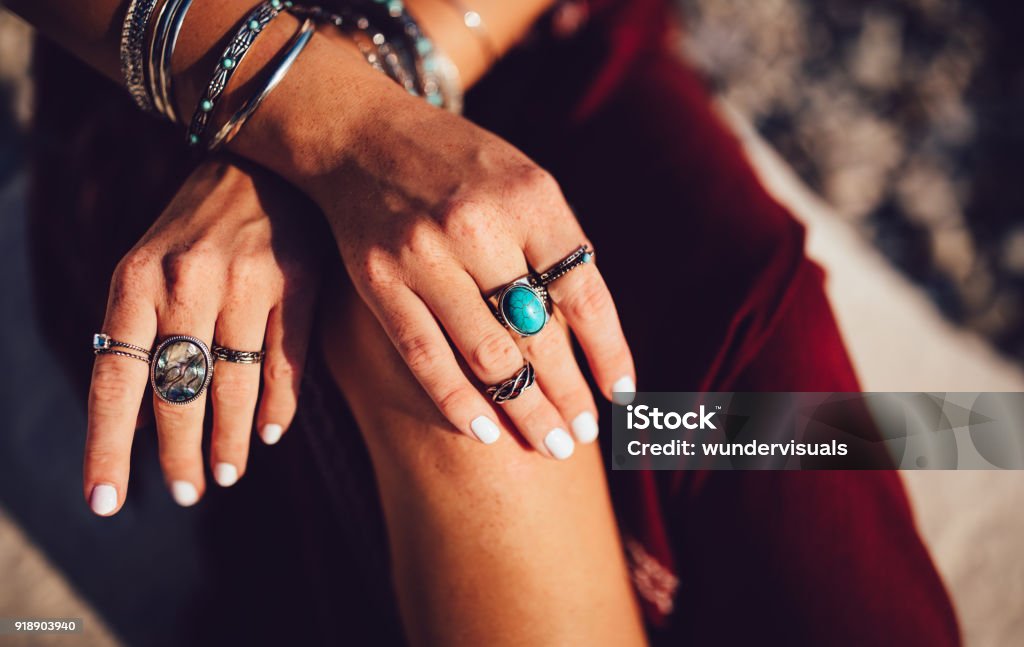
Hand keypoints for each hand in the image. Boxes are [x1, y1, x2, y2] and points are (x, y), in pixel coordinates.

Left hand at [84, 160, 321, 514]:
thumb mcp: (150, 267)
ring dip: (228, 441)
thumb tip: (138, 426)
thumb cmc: (199, 228)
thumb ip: (141, 337)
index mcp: (135, 281)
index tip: (105, 504)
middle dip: (179, 454)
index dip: (108, 448)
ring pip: (232, 386)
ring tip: (225, 476)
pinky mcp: (297, 282)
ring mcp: (245, 282)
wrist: (267, 161)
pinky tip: (270, 435)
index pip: (115, 380)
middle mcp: (185, 282)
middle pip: (177, 393)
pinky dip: (277, 406)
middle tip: (187, 494)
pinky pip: (284, 362)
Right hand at [301, 87, 635, 459]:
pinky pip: (425, 356)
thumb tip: (587, 329)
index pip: (584, 292)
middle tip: (584, 435)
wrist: (360, 134)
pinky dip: (456, 401)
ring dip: (525, 410)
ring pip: (488, 356)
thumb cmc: (457, 164)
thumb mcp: (521, 179)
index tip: (622, 395)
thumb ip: (553, 244)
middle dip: (569, 395)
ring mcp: (424, 255)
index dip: (608, 352)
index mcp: (530, 198)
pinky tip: (484, 432)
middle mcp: (478, 226)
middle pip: (539, 334)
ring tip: (551, 444)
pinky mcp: (379, 281)